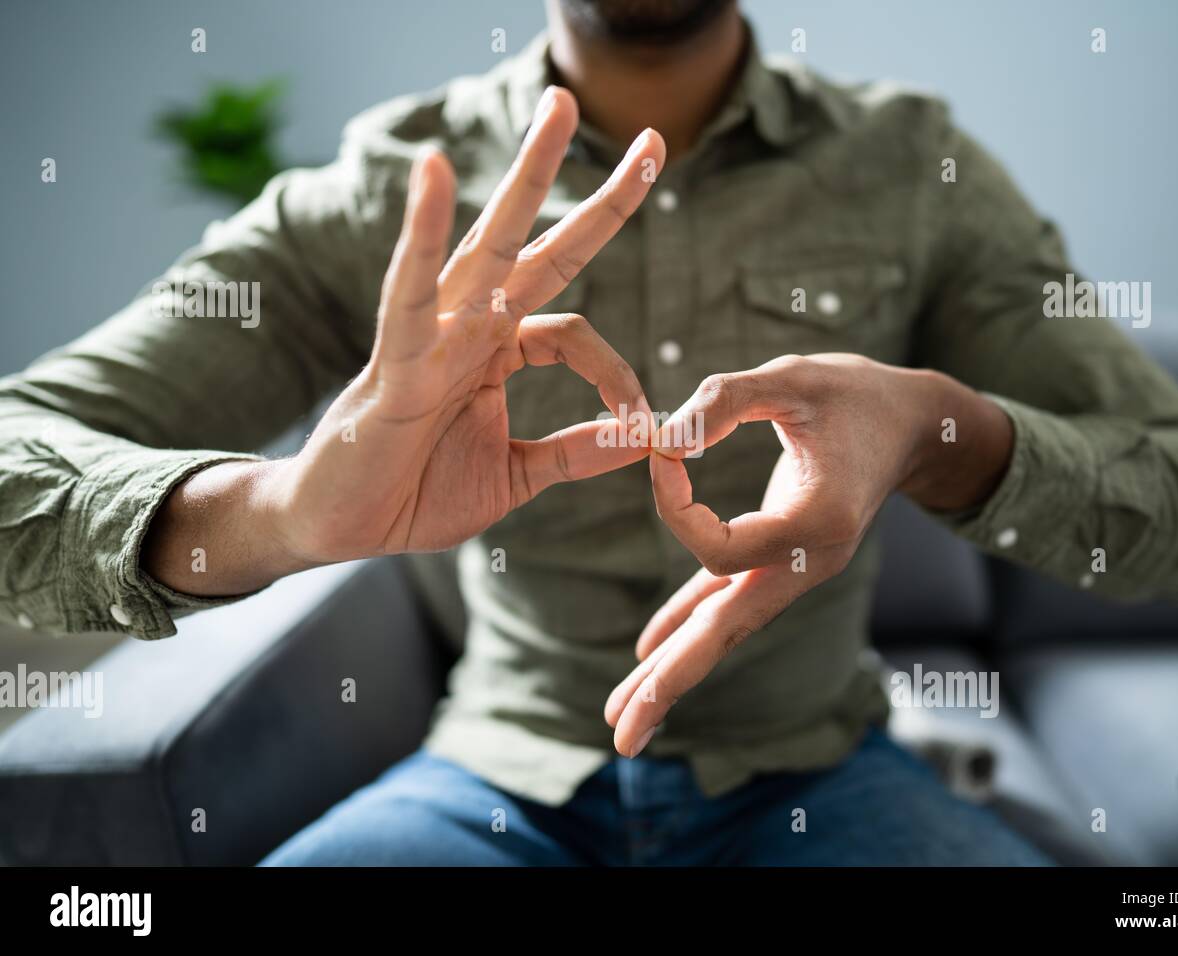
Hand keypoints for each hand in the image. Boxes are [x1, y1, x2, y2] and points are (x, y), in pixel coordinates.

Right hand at [145, 87, 665, 594]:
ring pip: (484, 245)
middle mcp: (467, 329)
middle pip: (535, 246)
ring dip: (525, 176)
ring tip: (560, 108)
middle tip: (650, 137)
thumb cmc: (415, 493)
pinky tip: (431, 172)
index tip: (641, 422)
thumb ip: (577, 454)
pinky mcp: (392, 366)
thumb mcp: (517, 475)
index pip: (574, 331)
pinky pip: (408, 293)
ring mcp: (429, 339)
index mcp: (494, 352)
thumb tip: (645, 439)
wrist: (339, 527)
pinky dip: (419, 236)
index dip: (617, 374)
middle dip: (589, 191)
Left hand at [603, 353, 1011, 755]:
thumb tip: (660, 438)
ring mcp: (796, 569)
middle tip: (621, 739)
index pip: (720, 548)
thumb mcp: (793, 379)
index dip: (674, 505)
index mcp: (817, 525)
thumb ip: (726, 400)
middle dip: (670, 685)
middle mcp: (807, 562)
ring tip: (624, 720)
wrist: (914, 424)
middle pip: (726, 636)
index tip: (660, 448)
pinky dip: (688, 627)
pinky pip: (726, 602)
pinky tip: (649, 655)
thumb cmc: (858, 394)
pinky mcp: (782, 559)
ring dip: (673, 673)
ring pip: (724, 630)